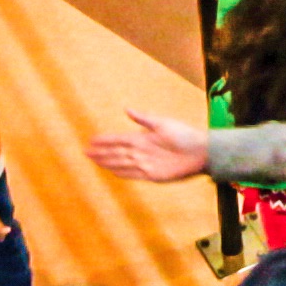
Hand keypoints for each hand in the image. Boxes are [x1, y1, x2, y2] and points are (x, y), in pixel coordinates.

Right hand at [86, 109, 213, 184]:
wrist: (200, 152)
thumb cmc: (184, 135)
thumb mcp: (163, 124)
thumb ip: (143, 119)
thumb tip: (126, 109)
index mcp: (143, 137)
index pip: (118, 139)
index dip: (105, 140)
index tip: (91, 140)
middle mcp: (141, 151)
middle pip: (116, 152)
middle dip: (101, 152)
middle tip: (85, 152)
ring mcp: (145, 163)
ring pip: (120, 163)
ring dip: (106, 162)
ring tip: (93, 160)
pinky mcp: (151, 175)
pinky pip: (131, 174)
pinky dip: (120, 172)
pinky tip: (111, 171)